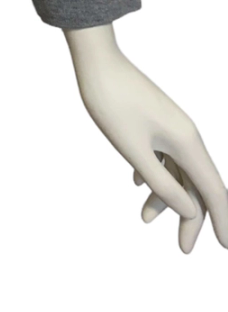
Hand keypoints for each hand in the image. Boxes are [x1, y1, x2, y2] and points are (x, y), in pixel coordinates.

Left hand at [65, 24, 227, 252]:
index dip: (222, 220)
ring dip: (166, 196)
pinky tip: (137, 183)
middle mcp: (186, 135)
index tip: (226, 247)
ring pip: (178, 170)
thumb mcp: (134, 151)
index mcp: (187, 143)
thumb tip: (188, 210)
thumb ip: (161, 183)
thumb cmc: (112, 103)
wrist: (96, 62)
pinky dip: (155, 173)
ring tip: (144, 218)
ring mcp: (171, 127)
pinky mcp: (156, 121)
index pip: (213, 191)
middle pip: (197, 185)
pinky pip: (163, 155)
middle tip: (183, 249)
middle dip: (191, 218)